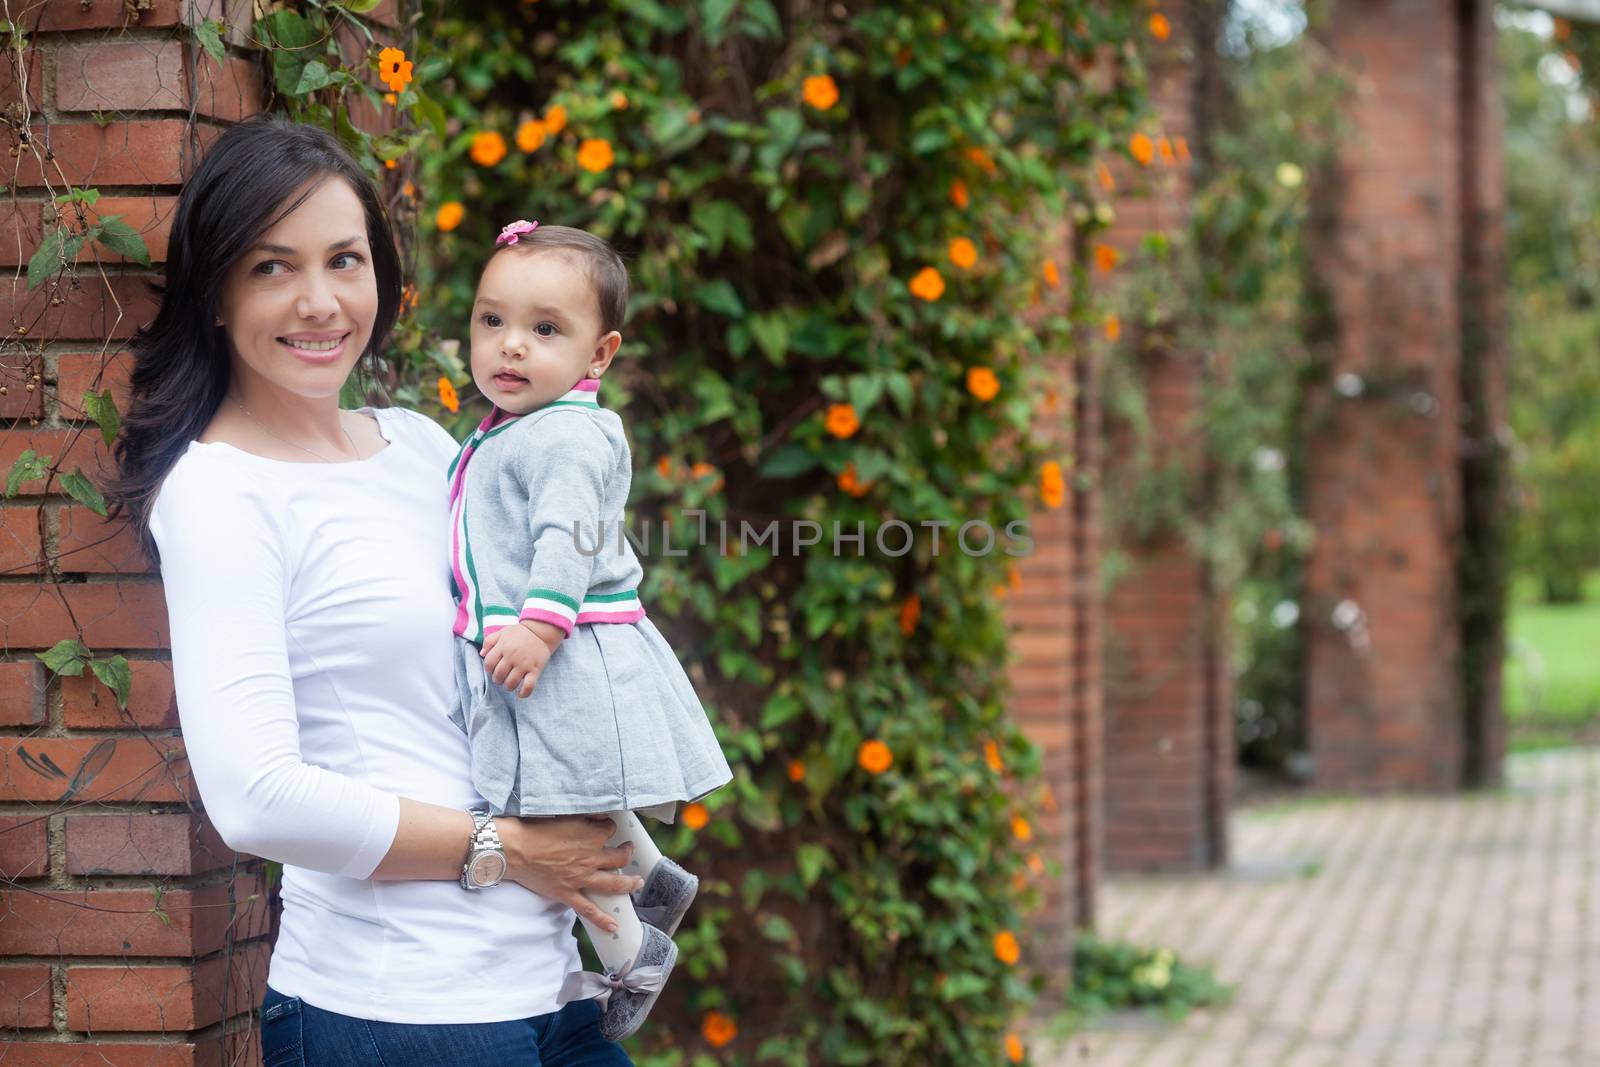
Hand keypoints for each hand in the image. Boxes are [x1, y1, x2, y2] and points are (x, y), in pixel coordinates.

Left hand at [481, 622, 558, 697]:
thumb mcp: (502, 632)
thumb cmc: (520, 633)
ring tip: (509, 684)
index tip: (493, 669)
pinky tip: (520, 694)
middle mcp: (512, 656)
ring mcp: (524, 664)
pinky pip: (529, 686)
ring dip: (508, 686)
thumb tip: (482, 654)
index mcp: (503, 647)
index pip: (489, 664)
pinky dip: (524, 693)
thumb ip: (489, 641)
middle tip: (501, 678)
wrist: (541, 632)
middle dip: (497, 679)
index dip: (488, 669)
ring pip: (511, 683)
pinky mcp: (535, 670)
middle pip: (498, 675)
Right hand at [495, 815, 643, 932]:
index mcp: (590, 836)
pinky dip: (602, 920)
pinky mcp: (568, 894)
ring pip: (613, 883)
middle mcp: (591, 857)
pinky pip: (589, 910)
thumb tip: (598, 815)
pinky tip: (614, 926)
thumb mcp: (563, 814)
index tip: (605, 827)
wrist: (514, 850)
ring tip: (637, 882)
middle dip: (626, 852)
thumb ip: (583, 816)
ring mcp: (581, 878)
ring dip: (628, 883)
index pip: (609, 830)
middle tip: (628, 849)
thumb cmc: (533, 829)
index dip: (608, 828)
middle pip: (619, 856)